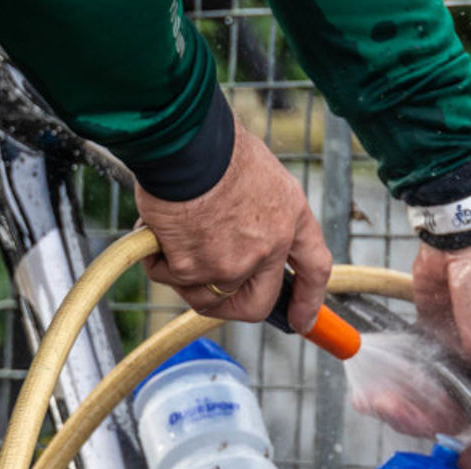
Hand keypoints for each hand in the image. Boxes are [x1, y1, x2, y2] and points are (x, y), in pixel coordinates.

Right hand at [136, 123, 331, 332]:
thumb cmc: (218, 146)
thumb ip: (259, 213)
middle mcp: (268, 249)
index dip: (308, 300)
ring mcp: (232, 264)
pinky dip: (157, 258)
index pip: (314, 269)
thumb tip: (239, 232)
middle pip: (255, 304)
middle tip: (206, 290)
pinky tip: (156, 228)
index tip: (303, 322)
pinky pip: (169, 275)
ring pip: (205, 295)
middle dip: (231, 308)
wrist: (187, 144)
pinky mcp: (194, 268)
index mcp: (292, 219)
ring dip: (183, 275)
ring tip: (173, 237)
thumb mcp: (261, 175)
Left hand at [353, 232, 470, 468]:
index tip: (456, 462)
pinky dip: (392, 386)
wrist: (465, 239)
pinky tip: (373, 390)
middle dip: (418, 420)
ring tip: (375, 401)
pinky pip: (410, 377)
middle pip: (452, 417)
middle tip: (392, 412)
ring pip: (426, 401)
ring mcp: (458, 359)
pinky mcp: (432, 344)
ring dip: (399, 406)